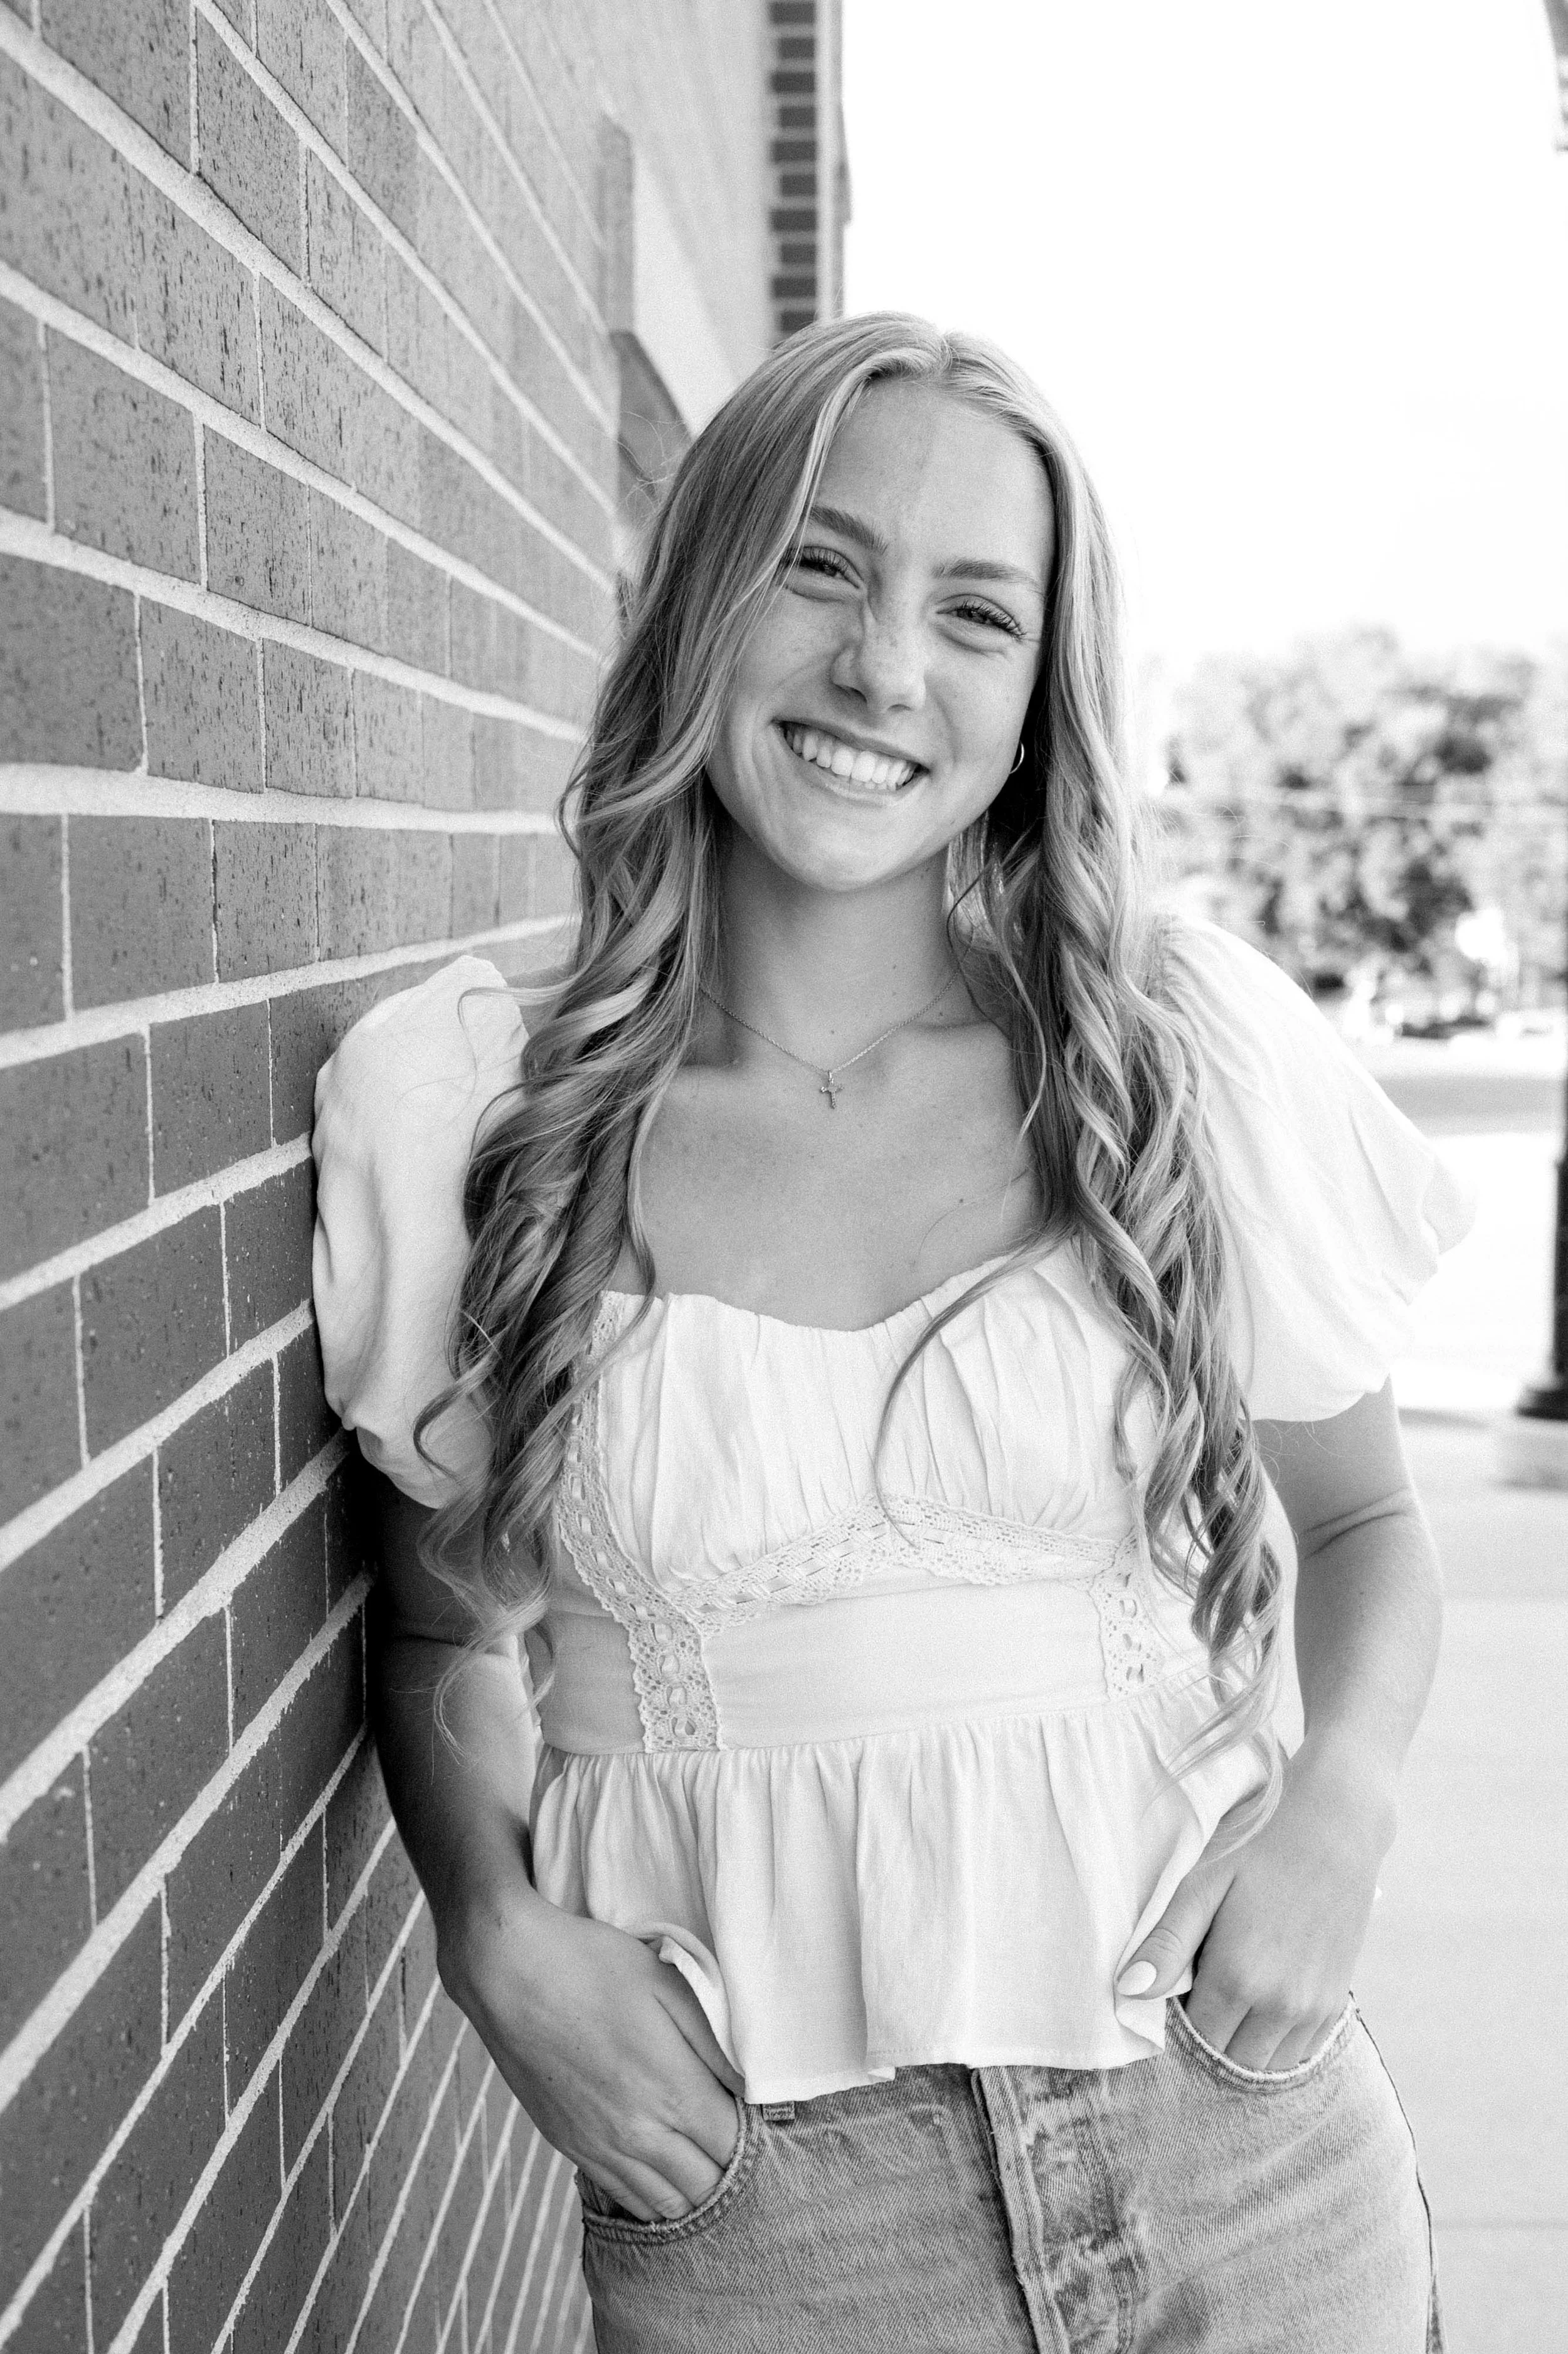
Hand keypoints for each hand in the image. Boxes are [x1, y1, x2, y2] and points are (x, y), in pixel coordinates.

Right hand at [439, 1878, 744, 2221]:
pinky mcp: (570, 2147)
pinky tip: (657, 2165)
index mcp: (670, 2090)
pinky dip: (649, 2195)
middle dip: (727, 2168)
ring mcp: (599, 2148)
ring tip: (698, 2152)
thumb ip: (715, 2044)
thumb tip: (751, 2088)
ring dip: (691, 2189)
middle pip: (705, 2188)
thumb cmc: (592, 1966)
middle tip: (728, 2130)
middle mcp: (638, 2133)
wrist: (509, 1973)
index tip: (751, 2108)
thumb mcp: (668, 1985)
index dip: (751, 2132)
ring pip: (664, 2205)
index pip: (734, 2146)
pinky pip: (621, 2198)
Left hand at [1115, 1733, 1396, 2071]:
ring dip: (1243, 2045)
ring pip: (1266, 2064)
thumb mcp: (1203, 1883)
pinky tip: (1264, 2000)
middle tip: (1200, 1992)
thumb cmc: (1260, 1845)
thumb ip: (1166, 1942)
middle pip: (1229, 2060)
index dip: (1178, 2022)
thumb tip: (1126, 1991)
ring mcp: (1314, 2008)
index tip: (1175, 1990)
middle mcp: (1280, 2006)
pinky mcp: (1337, 2001)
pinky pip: (1301, 2051)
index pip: (1195, 2038)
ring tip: (1232, 1995)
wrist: (1337, 1825)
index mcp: (1239, 1977)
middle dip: (1209, 2037)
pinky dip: (1277, 2041)